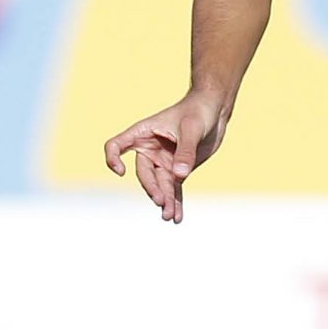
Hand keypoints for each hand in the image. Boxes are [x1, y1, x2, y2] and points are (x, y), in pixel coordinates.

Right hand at [103, 92, 226, 222]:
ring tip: (168, 216)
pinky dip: (175, 202)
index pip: (117, 145)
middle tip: (161, 201)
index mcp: (144, 133)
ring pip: (160, 185)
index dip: (113, 158)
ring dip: (164, 200)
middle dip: (152, 188)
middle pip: (143, 173)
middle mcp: (150, 149)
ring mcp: (163, 161)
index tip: (120, 171)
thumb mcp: (192, 129)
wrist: (214, 110)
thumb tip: (179, 175)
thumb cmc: (198, 111)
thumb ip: (185, 152)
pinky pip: (174, 189)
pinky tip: (176, 217)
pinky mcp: (178, 170)